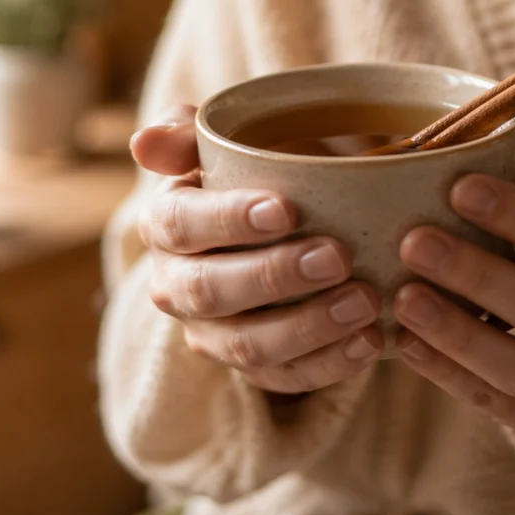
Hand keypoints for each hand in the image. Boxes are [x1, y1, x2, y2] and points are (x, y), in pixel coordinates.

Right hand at [132, 105, 383, 393]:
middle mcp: (177, 287)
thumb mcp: (226, 144)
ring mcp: (213, 335)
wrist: (284, 225)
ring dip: (309, 326)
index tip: (285, 209)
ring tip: (365, 301)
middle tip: (336, 256)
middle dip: (275, 276)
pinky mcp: (255, 369)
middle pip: (211, 290)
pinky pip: (286, 379)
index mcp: (164, 226)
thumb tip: (143, 143)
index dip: (227, 219)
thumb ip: (188, 135)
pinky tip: (370, 340)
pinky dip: (330, 364)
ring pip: (249, 345)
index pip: (179, 224)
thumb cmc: (254, 175)